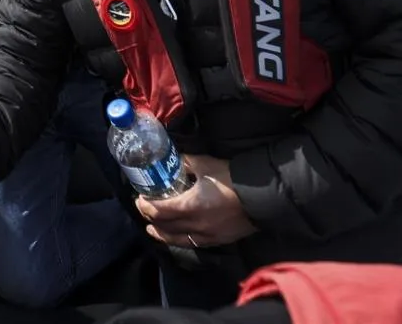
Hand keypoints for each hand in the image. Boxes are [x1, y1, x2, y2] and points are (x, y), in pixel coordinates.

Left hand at [135, 155, 255, 248]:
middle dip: (150, 218)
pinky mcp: (219, 240)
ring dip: (163, 234)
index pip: (159, 211)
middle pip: (165, 227)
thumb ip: (185, 162)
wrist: (262, 197)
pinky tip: (177, 236)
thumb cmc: (231, 179)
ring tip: (153, 229)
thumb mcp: (204, 164)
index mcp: (190, 206)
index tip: (139, 198)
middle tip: (143, 210)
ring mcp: (208, 235)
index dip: (145, 206)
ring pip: (178, 239)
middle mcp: (196, 225)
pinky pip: (194, 243)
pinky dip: (181, 240)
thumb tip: (172, 158)